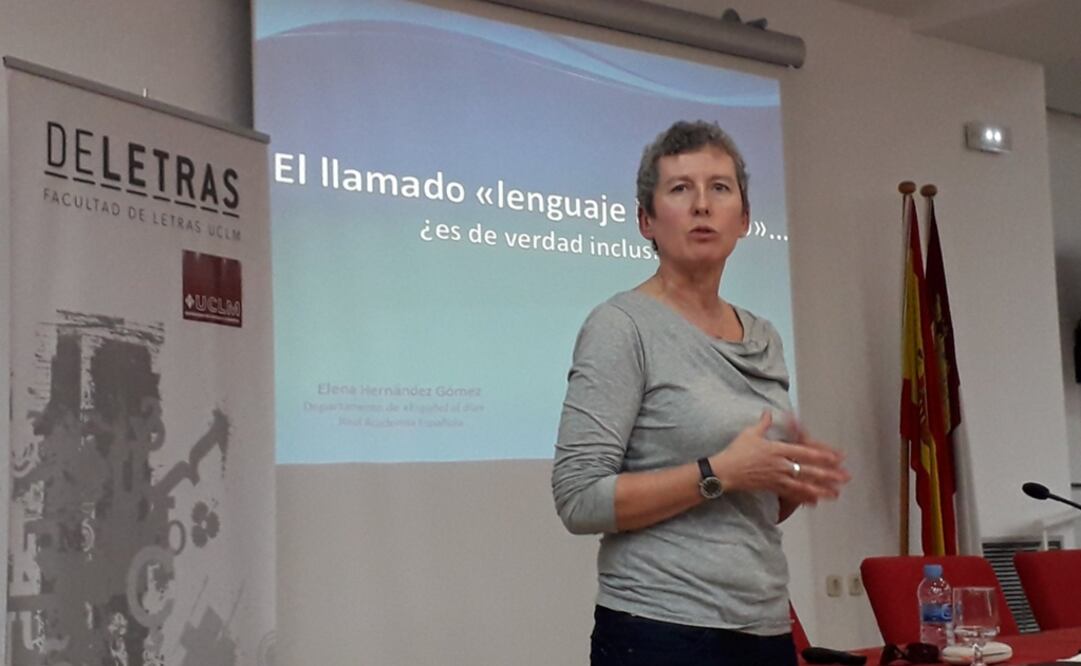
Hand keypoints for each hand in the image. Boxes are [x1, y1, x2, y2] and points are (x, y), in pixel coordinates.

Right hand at [710, 411, 849, 504]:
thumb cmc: (736, 451)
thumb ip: (763, 424)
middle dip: (829, 474)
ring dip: (822, 489)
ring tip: (836, 493)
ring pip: (804, 484)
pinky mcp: (772, 487)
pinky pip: (791, 494)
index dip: (822, 455)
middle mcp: (781, 464)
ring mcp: (777, 477)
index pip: (805, 452)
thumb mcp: (750, 433)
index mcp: (778, 449)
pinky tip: (816, 502)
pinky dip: (805, 498)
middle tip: (845, 477)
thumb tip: (768, 412)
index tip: (837, 457)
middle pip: (809, 469)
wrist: (725, 471)